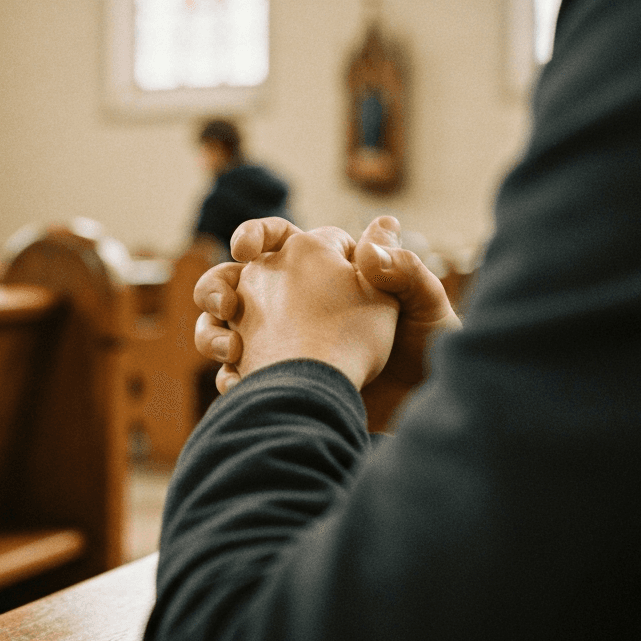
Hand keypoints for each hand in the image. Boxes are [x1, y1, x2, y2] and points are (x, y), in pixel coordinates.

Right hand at [193, 217, 459, 391]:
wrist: (418, 414)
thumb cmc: (429, 354)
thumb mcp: (425, 307)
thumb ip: (403, 269)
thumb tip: (381, 227)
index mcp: (324, 271)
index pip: (277, 238)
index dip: (254, 236)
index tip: (247, 249)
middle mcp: (291, 302)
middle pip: (231, 282)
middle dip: (215, 289)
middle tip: (228, 304)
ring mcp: (277, 342)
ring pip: (218, 328)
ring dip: (211, 334)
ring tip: (232, 350)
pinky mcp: (273, 380)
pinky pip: (232, 374)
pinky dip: (229, 378)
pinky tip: (243, 385)